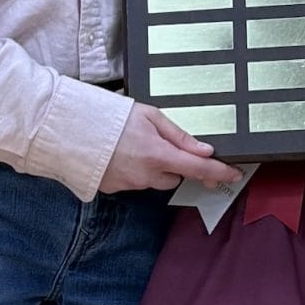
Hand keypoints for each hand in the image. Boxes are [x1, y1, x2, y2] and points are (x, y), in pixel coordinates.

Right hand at [101, 101, 241, 193]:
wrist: (70, 129)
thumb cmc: (109, 117)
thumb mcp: (149, 115)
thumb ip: (179, 135)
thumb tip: (204, 150)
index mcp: (158, 154)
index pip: (199, 168)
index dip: (219, 172)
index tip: (234, 174)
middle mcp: (146, 175)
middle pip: (174, 176)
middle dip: (172, 164)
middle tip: (156, 144)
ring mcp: (130, 184)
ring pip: (154, 180)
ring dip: (151, 167)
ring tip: (132, 146)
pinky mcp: (114, 189)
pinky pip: (133, 182)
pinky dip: (132, 171)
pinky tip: (120, 155)